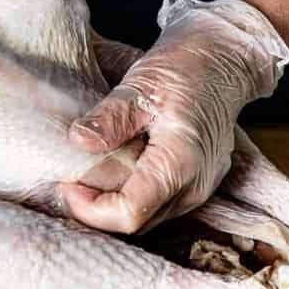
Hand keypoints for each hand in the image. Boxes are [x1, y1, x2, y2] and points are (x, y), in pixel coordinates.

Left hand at [60, 0, 288, 233]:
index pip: (129, 214)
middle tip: (67, 183)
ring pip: (146, 220)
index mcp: (179, 164)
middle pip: (136, 224)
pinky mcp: (196, 188)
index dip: (91, 209)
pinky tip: (110, 177)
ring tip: (84, 180)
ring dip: (112, 207)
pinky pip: (157, 208)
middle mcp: (193, 187)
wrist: (222, 64)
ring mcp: (198, 191)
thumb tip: (79, 142)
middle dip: (97, 211)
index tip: (66, 185)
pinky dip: (129, 199)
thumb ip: (110, 118)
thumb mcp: (139, 85)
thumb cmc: (184, 69)